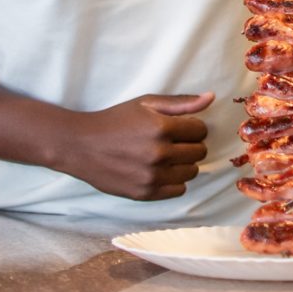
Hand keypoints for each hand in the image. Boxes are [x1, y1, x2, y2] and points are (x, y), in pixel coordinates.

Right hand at [57, 92, 211, 200]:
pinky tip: (161, 171)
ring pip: (192, 172)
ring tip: (166, 156)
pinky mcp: (145, 193)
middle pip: (199, 152)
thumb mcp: (146, 103)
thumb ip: (181, 102)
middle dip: (190, 145)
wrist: (81, 146)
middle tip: (173, 142)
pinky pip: (179, 190)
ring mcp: (152, 176)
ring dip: (184, 163)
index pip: (201, 131)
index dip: (193, 128)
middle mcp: (159, 154)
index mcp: (161, 127)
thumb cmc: (116, 120)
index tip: (181, 128)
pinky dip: (174, 181)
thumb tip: (211, 97)